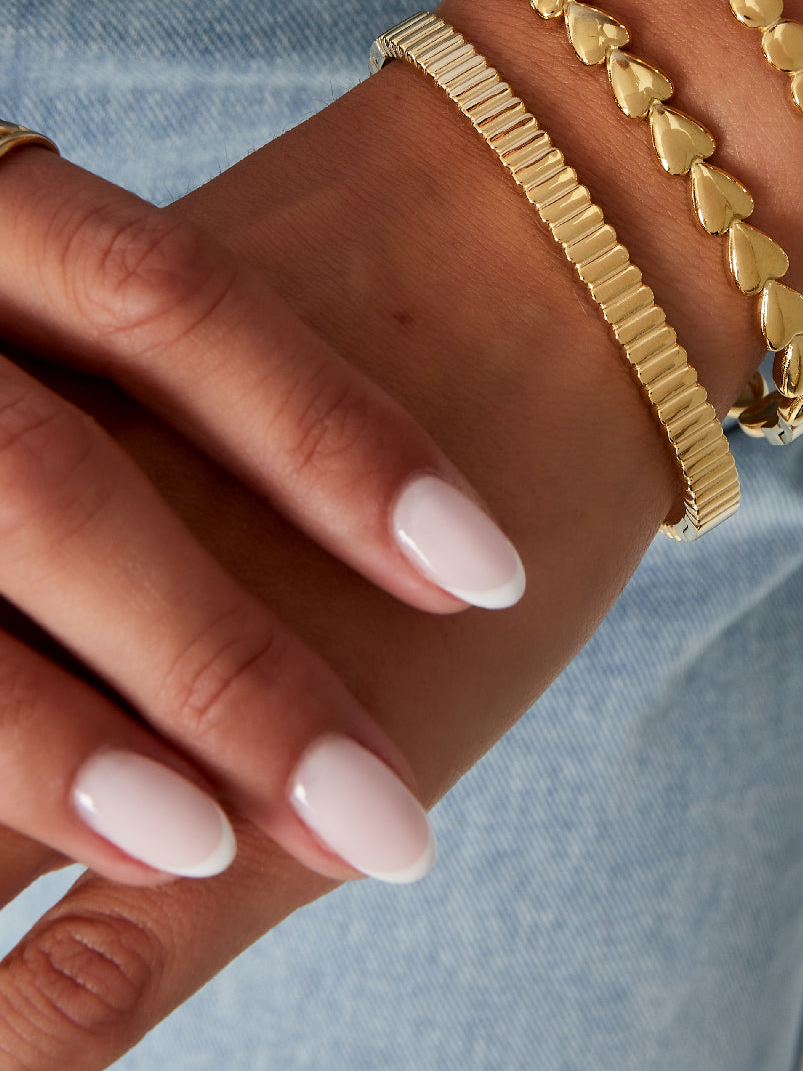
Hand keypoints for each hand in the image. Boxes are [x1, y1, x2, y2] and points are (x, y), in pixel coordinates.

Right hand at [0, 146, 524, 892]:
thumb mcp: (172, 281)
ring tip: (201, 851)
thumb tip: (424, 529)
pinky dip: (6, 756)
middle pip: (47, 481)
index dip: (324, 432)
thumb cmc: (201, 286)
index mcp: (9, 220)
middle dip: (207, 662)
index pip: (168, 295)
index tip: (486, 577)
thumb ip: (207, 374)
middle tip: (374, 815)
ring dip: (55, 749)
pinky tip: (81, 832)